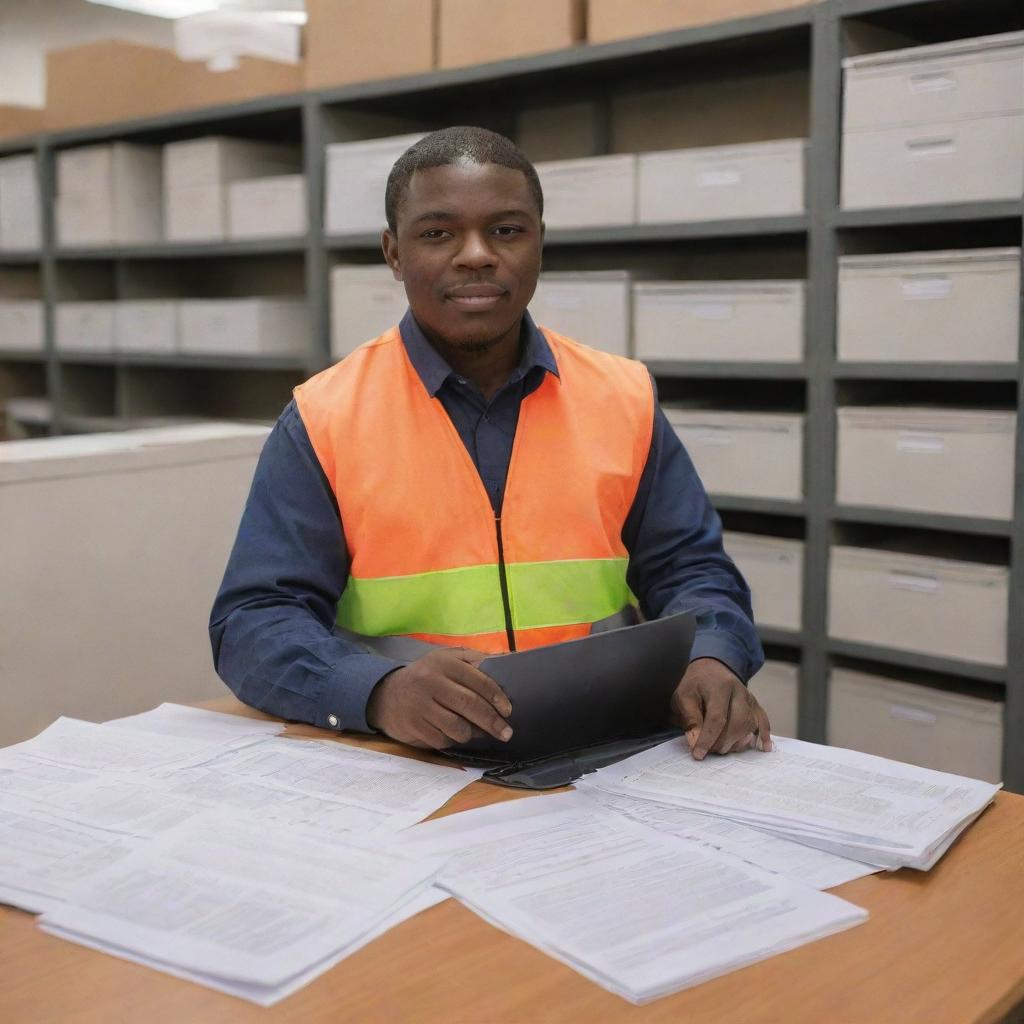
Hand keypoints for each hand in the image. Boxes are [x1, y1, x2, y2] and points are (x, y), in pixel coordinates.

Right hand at [366, 648, 512, 749]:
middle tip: (506, 733)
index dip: (496, 696)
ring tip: (477, 732)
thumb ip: (473, 659)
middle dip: (492, 721)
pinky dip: (453, 740)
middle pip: (469, 704)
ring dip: (472, 733)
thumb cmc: (427, 676)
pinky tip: (455, 735)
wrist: (386, 694)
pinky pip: (443, 740)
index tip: (508, 710)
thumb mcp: (446, 660)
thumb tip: (506, 662)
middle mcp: (431, 681)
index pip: (477, 679)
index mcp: (444, 663)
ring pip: (457, 727)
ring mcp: (420, 705)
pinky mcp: (413, 726)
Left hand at [671, 658, 772, 760]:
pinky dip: (764, 735)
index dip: (708, 739)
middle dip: (723, 742)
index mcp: (719, 686)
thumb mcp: (683, 696)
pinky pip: (764, 721)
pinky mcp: (755, 704)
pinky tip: (763, 747)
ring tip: (722, 748)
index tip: (699, 755)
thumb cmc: (695, 684)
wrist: (711, 668)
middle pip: (738, 722)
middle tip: (710, 750)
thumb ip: (690, 719)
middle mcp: (738, 691)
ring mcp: (749, 698)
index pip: (717, 718)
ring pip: (750, 725)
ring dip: (737, 742)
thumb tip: (696, 743)